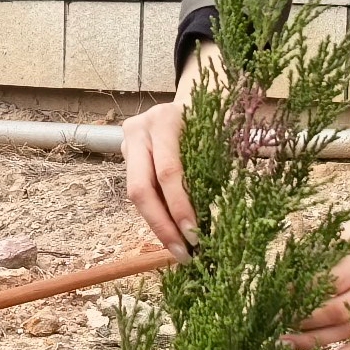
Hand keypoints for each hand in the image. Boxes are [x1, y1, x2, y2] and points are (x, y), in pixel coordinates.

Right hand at [117, 62, 217, 252]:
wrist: (194, 96)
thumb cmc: (212, 118)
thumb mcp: (218, 134)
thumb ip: (215, 167)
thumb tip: (222, 217)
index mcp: (165, 120)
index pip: (168, 172)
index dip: (180, 207)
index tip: (196, 236)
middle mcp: (139, 129)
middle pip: (141, 189)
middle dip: (162, 226)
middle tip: (184, 253)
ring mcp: (128, 142)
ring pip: (135, 195)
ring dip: (158, 226)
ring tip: (179, 250)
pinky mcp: (127, 155)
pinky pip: (140, 193)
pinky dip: (157, 216)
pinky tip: (172, 234)